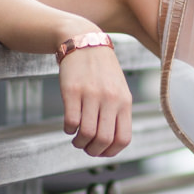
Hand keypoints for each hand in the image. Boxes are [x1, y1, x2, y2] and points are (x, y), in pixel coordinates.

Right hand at [59, 42, 133, 157]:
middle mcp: (110, 99)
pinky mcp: (72, 90)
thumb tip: (110, 143)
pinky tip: (68, 126)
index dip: (111, 152)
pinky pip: (71, 121)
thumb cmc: (102, 71)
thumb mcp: (119, 90)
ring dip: (79, 143)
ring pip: (86, 133)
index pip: (123, 139)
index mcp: (125, 101)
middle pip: (103, 139)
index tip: (101, 152)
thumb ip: (118, 113)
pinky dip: (68, 130)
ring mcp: (91, 94)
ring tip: (76, 139)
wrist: (84, 42)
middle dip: (93, 151)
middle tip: (86, 147)